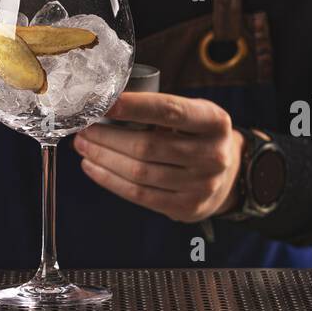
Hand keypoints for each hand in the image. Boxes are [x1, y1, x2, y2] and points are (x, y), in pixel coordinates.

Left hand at [73, 92, 244, 222]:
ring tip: (84, 146)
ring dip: (103, 157)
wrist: (228, 175)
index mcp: (214, 122)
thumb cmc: (197, 135)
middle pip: (148, 145)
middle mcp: (212, 155)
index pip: (169, 110)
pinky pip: (139, 195)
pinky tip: (93, 167)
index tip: (103, 103)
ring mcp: (201, 185)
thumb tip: (105, 104)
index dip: (134, 106)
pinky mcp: (186, 207)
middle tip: (84, 128)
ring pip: (139, 172)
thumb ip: (161, 110)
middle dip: (107, 136)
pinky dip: (110, 180)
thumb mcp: (194, 113)